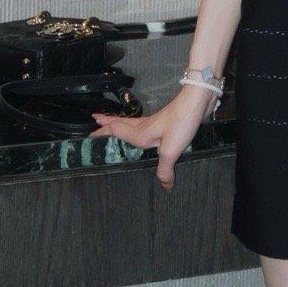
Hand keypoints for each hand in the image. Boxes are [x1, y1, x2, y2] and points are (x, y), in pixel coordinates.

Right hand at [90, 85, 215, 191]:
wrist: (198, 99)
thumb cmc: (181, 121)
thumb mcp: (172, 149)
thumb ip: (165, 169)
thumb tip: (163, 187)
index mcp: (142, 132)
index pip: (117, 131)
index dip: (103, 133)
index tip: (89, 135)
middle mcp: (146, 125)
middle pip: (121, 123)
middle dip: (107, 123)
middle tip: (95, 121)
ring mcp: (156, 121)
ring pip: (132, 122)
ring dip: (120, 122)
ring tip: (111, 122)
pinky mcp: (167, 119)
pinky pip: (144, 124)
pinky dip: (136, 125)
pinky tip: (143, 128)